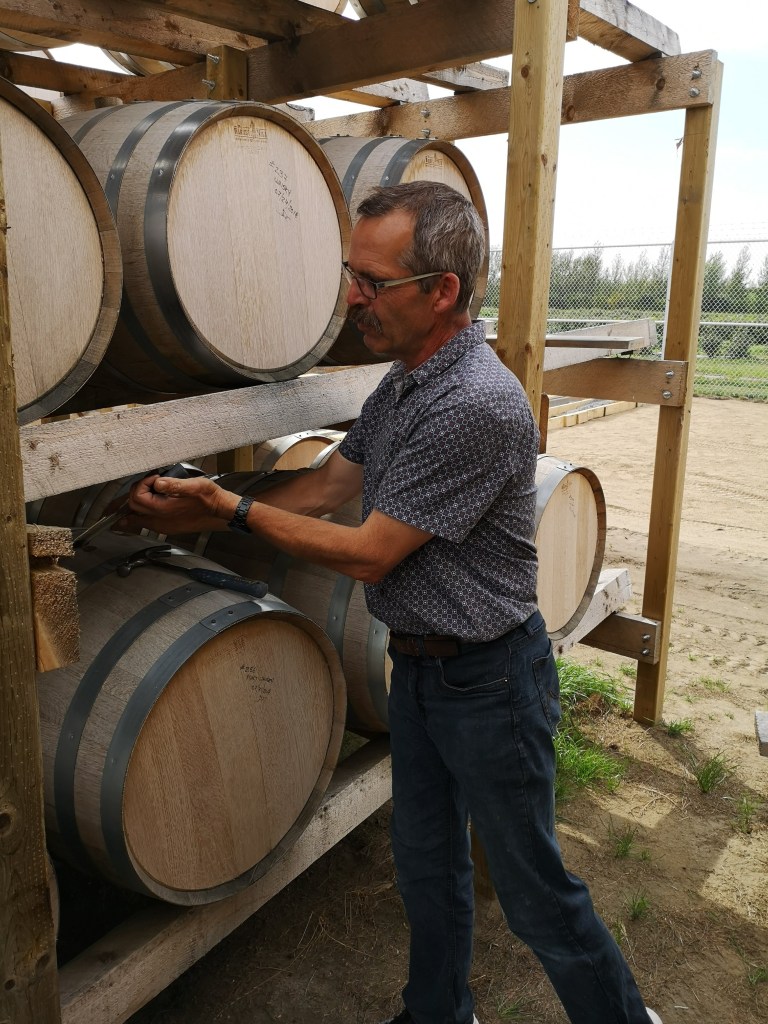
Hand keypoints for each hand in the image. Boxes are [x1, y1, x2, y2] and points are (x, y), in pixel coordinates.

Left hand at [116, 475, 238, 535]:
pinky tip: (146, 507)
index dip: (143, 484)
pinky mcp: (168, 528)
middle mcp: (160, 521)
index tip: (156, 478)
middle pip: (133, 508)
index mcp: (164, 510)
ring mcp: (163, 526)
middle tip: (151, 483)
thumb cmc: (211, 499)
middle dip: (138, 492)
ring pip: (136, 518)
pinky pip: (146, 523)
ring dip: (136, 505)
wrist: (222, 513)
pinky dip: (141, 514)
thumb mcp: (196, 486)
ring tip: (145, 492)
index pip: (137, 497)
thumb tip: (157, 482)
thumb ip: (175, 485)